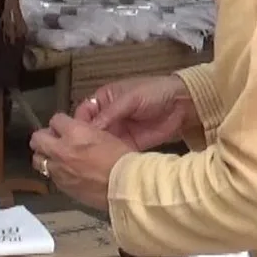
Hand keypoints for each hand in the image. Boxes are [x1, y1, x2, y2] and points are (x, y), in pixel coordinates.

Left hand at [29, 115, 130, 209]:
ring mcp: (59, 169)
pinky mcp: (61, 186)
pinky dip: (55, 172)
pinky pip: (50, 176)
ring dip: (44, 156)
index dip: (60, 123)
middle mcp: (61, 149)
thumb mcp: (105, 135)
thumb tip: (78, 133)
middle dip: (43, 138)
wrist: (125, 186)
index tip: (64, 127)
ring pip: (38, 159)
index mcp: (75, 132)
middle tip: (52, 141)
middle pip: (37, 139)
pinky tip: (66, 173)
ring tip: (54, 158)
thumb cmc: (121, 159)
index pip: (56, 120)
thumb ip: (86, 132)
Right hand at [75, 74, 195, 151]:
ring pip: (99, 143)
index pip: (84, 113)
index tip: (75, 136)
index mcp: (104, 100)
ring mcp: (117, 132)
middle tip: (78, 153)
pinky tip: (102, 164)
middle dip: (84, 140)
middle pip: (89, 130)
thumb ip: (110, 113)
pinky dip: (109, 158)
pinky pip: (114, 151)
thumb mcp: (130, 99)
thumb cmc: (154, 92)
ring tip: (88, 161)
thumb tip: (89, 129)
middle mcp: (107, 117)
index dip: (78, 124)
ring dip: (94, 151)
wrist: (181, 104)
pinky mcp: (128, 144)